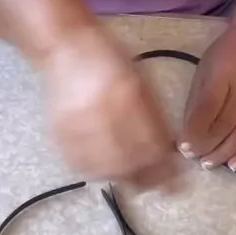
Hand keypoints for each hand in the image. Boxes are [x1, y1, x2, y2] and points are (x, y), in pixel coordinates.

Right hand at [42, 24, 177, 187]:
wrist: (64, 47)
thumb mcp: (141, 81)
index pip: (151, 145)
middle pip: (129, 163)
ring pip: (104, 170)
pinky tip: (105, 169)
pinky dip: (96, 172)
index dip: (166, 169)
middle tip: (159, 187)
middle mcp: (101, 112)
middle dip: (147, 180)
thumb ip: (155, 115)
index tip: (176, 181)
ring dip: (123, 178)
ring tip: (133, 178)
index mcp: (126, 95)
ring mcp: (77, 124)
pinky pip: (80, 165)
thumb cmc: (109, 60)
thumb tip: (169, 150)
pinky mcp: (59, 133)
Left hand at [178, 24, 235, 170]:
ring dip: (224, 153)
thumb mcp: (205, 68)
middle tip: (192, 158)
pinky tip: (233, 165)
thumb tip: (186, 131)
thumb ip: (197, 98)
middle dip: (206, 145)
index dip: (194, 131)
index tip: (182, 147)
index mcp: (224, 73)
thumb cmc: (227, 53)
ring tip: (208, 164)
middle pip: (226, 124)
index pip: (208, 108)